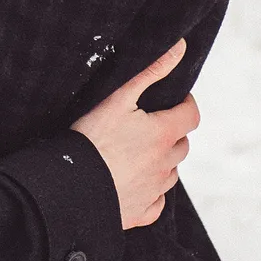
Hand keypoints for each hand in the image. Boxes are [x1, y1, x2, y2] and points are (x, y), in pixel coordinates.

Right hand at [70, 41, 195, 228]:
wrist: (69, 185)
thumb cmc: (92, 138)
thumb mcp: (119, 97)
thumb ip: (152, 71)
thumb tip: (181, 48)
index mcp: (164, 134)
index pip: (191, 115)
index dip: (185, 104)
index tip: (173, 100)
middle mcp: (166, 164)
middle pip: (182, 144)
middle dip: (172, 132)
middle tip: (149, 124)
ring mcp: (155, 190)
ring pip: (171, 172)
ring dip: (163, 161)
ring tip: (138, 152)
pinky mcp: (141, 212)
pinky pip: (157, 202)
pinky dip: (153, 192)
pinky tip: (136, 183)